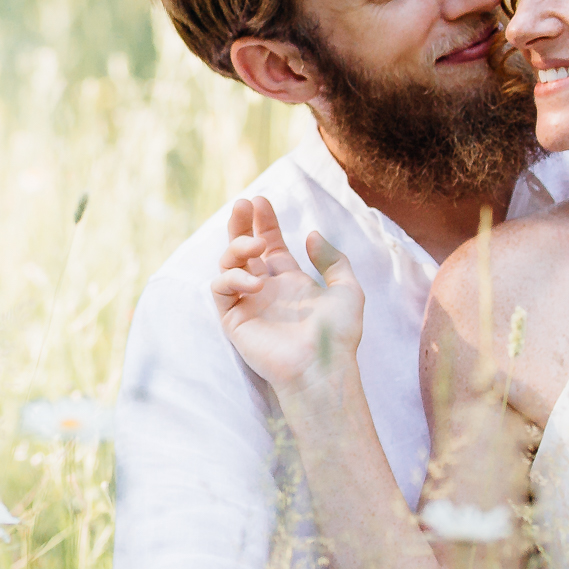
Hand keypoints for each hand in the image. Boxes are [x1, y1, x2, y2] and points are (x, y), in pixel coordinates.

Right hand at [212, 196, 364, 393]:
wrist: (322, 367)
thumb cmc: (337, 335)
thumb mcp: (347, 290)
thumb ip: (332, 260)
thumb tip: (311, 235)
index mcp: (289, 281)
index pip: (270, 245)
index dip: (265, 222)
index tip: (261, 201)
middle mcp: (266, 289)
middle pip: (244, 249)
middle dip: (241, 225)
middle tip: (242, 205)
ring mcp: (248, 303)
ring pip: (228, 264)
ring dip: (237, 247)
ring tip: (256, 246)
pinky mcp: (234, 319)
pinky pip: (220, 289)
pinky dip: (232, 279)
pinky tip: (256, 283)